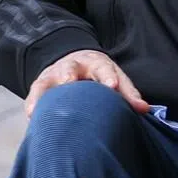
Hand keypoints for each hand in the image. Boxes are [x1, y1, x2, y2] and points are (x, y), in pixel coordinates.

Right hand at [24, 49, 150, 118]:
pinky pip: (35, 94)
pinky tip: (32, 115)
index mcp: (96, 63)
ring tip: (50, 103)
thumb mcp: (114, 78)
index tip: (112, 87)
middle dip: (71, 77)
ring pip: (51, 80)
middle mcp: (74, 67)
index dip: (107, 77)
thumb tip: (144, 109)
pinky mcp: (40, 86)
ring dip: (50, 89)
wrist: (73, 62)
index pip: (103, 68)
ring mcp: (55, 75)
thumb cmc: (99, 76)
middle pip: (72, 69)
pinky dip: (34, 103)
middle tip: (71, 83)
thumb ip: (128, 94)